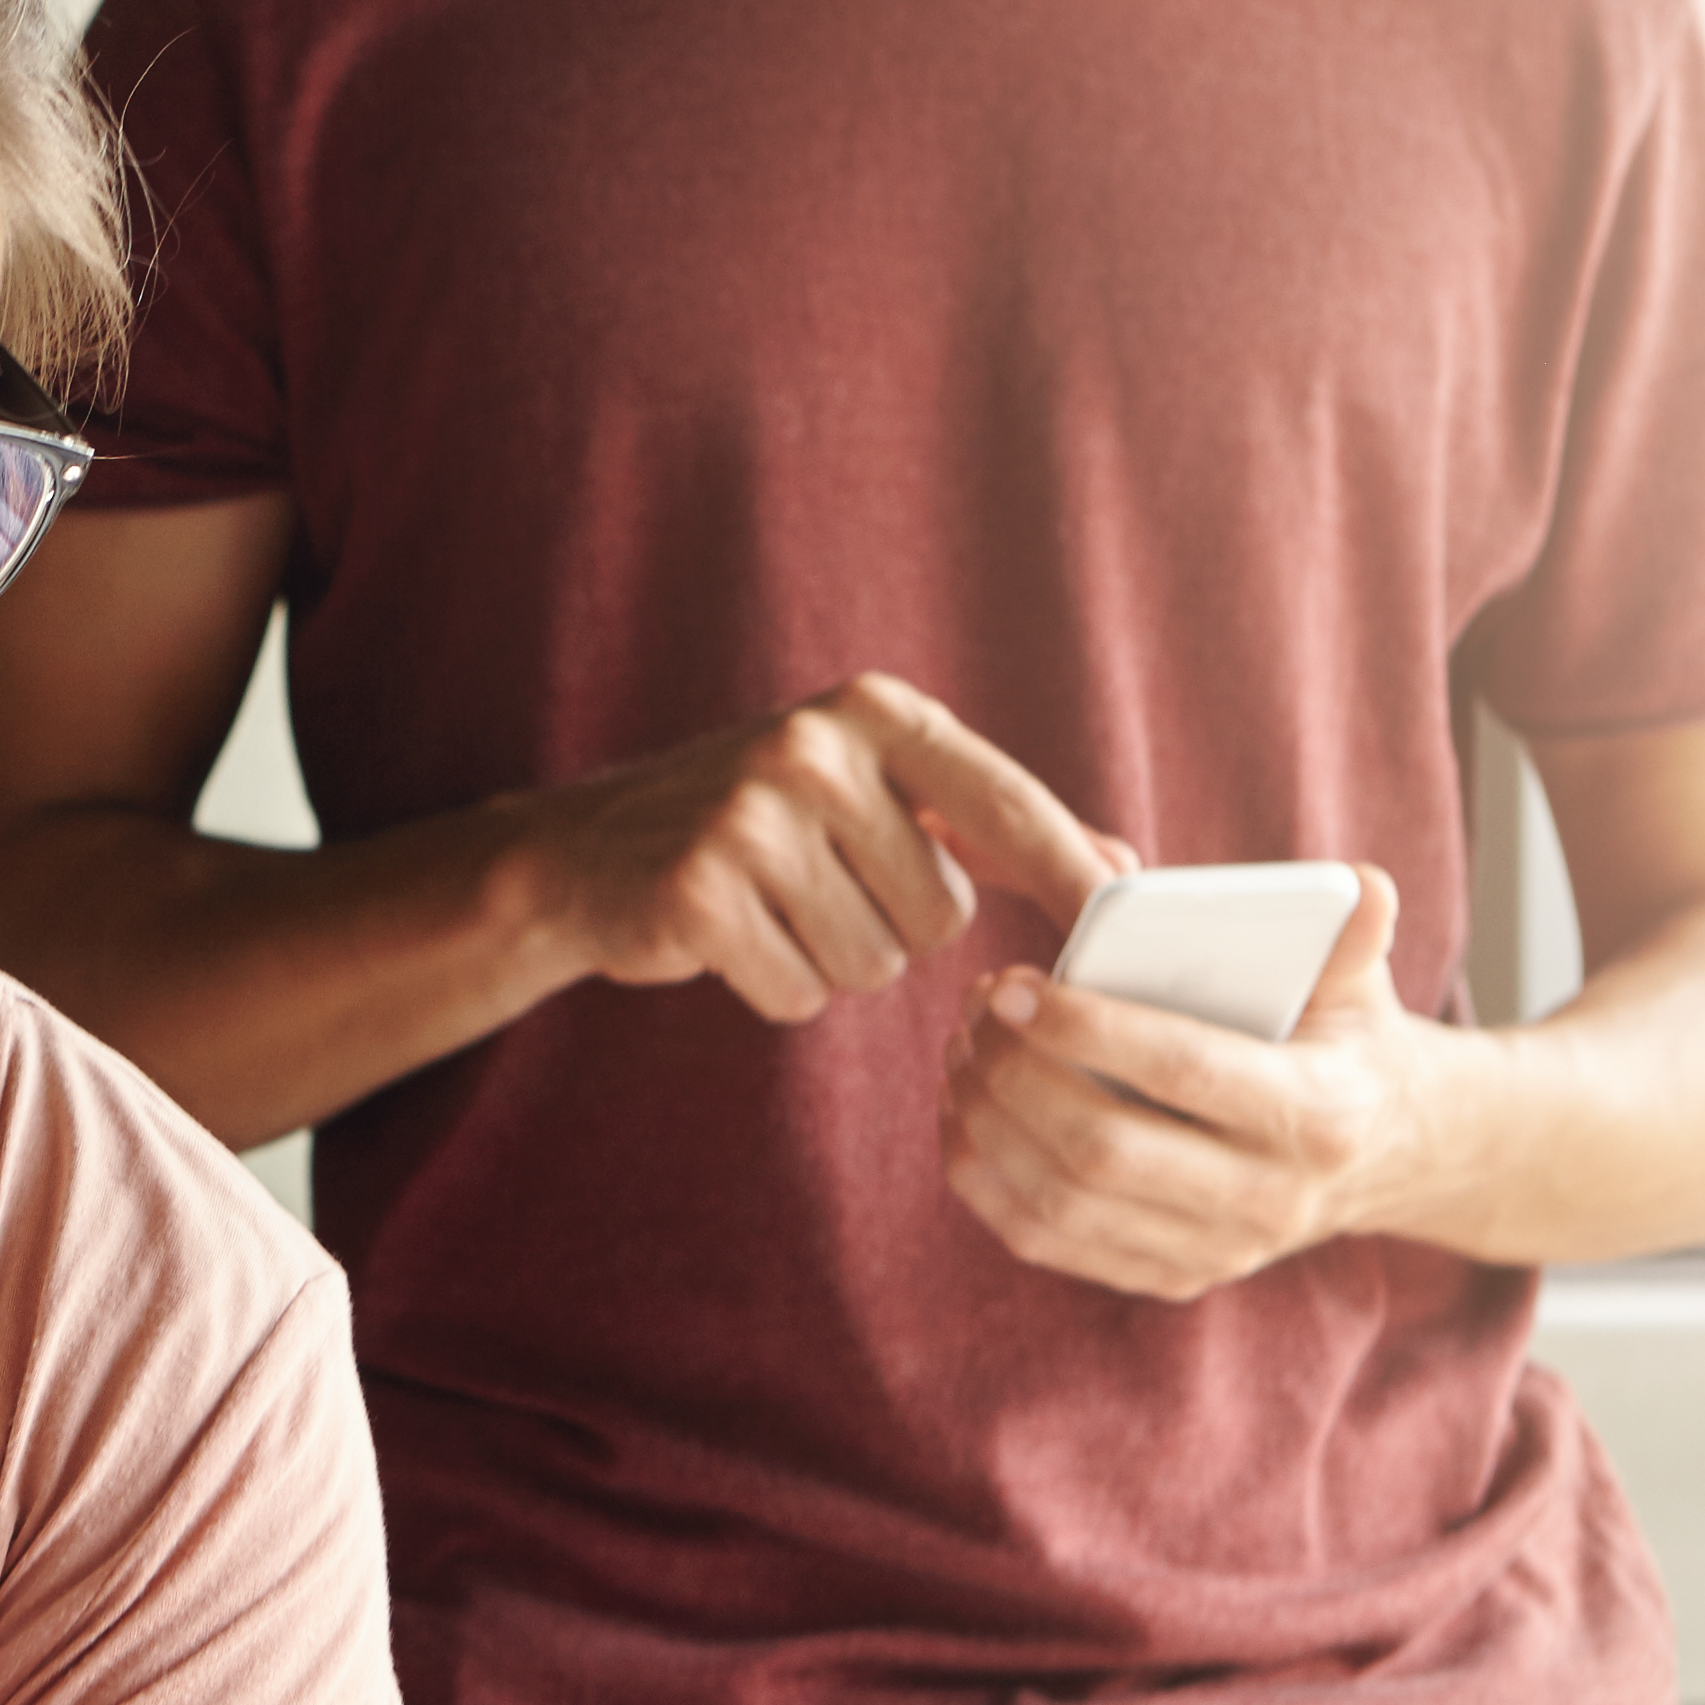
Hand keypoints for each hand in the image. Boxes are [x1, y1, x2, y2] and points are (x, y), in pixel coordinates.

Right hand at [492, 672, 1132, 1023]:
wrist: (583, 857)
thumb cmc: (758, 829)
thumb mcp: (875, 794)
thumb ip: (993, 826)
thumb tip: (1121, 868)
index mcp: (875, 711)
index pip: (1006, 804)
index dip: (1068, 874)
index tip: (1121, 921)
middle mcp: (816, 748)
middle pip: (941, 913)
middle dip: (891, 929)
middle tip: (818, 891)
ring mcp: (750, 816)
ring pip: (873, 962)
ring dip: (831, 962)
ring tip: (772, 912)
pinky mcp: (699, 891)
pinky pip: (799, 993)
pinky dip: (772, 988)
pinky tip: (730, 941)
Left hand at [944, 865, 1448, 1299]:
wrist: (1378, 1152)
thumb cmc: (1341, 1041)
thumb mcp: (1358, 985)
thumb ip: (1348, 935)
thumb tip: (1362, 887)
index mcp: (1318, 1113)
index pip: (1183, 1070)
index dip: (1086, 1028)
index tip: (1012, 987)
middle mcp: (1269, 1199)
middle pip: (1103, 1151)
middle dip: (1015, 1076)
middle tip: (978, 1011)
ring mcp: (1217, 1251)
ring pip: (1061, 1205)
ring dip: (986, 1125)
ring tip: (963, 1051)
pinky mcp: (1169, 1277)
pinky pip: (1047, 1242)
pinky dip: (986, 1180)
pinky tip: (964, 1115)